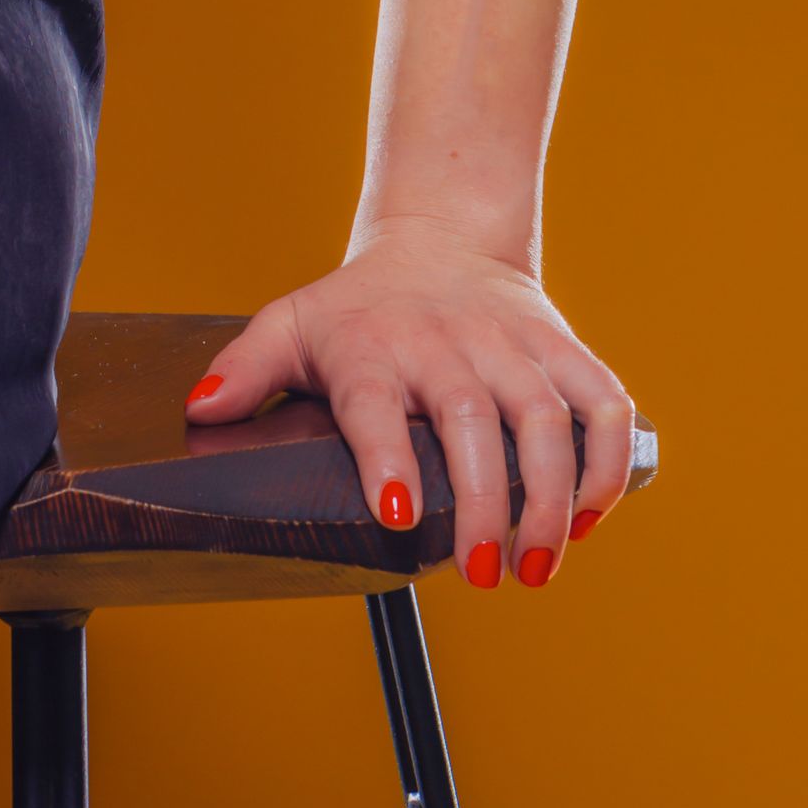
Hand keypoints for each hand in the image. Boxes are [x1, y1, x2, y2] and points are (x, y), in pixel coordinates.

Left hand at [184, 224, 633, 586]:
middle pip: (469, 419)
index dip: (387, 457)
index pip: (375, 400)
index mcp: (371, 343)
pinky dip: (608, 457)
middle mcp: (444, 340)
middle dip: (483, 503)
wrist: (443, 235)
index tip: (396, 513)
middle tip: (481, 573)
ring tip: (538, 564)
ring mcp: (509, 342)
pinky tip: (593, 514)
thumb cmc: (361, 304)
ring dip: (549, 496)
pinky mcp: (561, 346)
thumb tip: (198, 410)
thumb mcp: (291, 323)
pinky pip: (602, 400)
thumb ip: (245, 368)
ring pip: (544, 416)